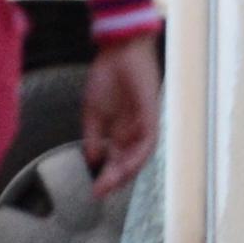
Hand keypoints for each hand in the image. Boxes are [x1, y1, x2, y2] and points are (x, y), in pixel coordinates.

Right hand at [81, 36, 161, 195]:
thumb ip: (92, 136)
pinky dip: (138, 154)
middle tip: (100, 191)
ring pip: (139, 156)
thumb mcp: (92, 111)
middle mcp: (133, 132)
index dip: (106, 176)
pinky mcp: (151, 115)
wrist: (118, 51)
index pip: (116, 160)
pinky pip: (148, 141)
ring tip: (111, 182)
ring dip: (126, 171)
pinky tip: (126, 164)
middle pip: (127, 162)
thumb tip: (92, 159)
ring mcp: (143, 124)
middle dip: (114, 179)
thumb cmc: (106, 76)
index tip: (94, 190)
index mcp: (119, 131)